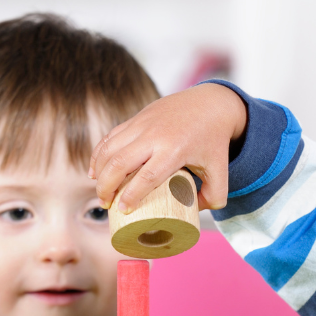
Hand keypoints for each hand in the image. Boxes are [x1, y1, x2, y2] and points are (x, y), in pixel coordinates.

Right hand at [89, 83, 247, 214]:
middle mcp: (154, 136)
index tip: (122, 210)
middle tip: (106, 205)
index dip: (130, 196)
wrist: (211, 103)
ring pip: (109, 149)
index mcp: (174, 150)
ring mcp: (142, 124)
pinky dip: (99, 154)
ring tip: (100, 192)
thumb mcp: (221, 170)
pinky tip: (94, 171)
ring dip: (99, 172)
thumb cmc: (214, 140)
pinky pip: (110, 137)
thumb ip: (215, 196)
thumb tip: (194, 213)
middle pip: (119, 164)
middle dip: (106, 188)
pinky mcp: (136, 118)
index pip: (146, 177)